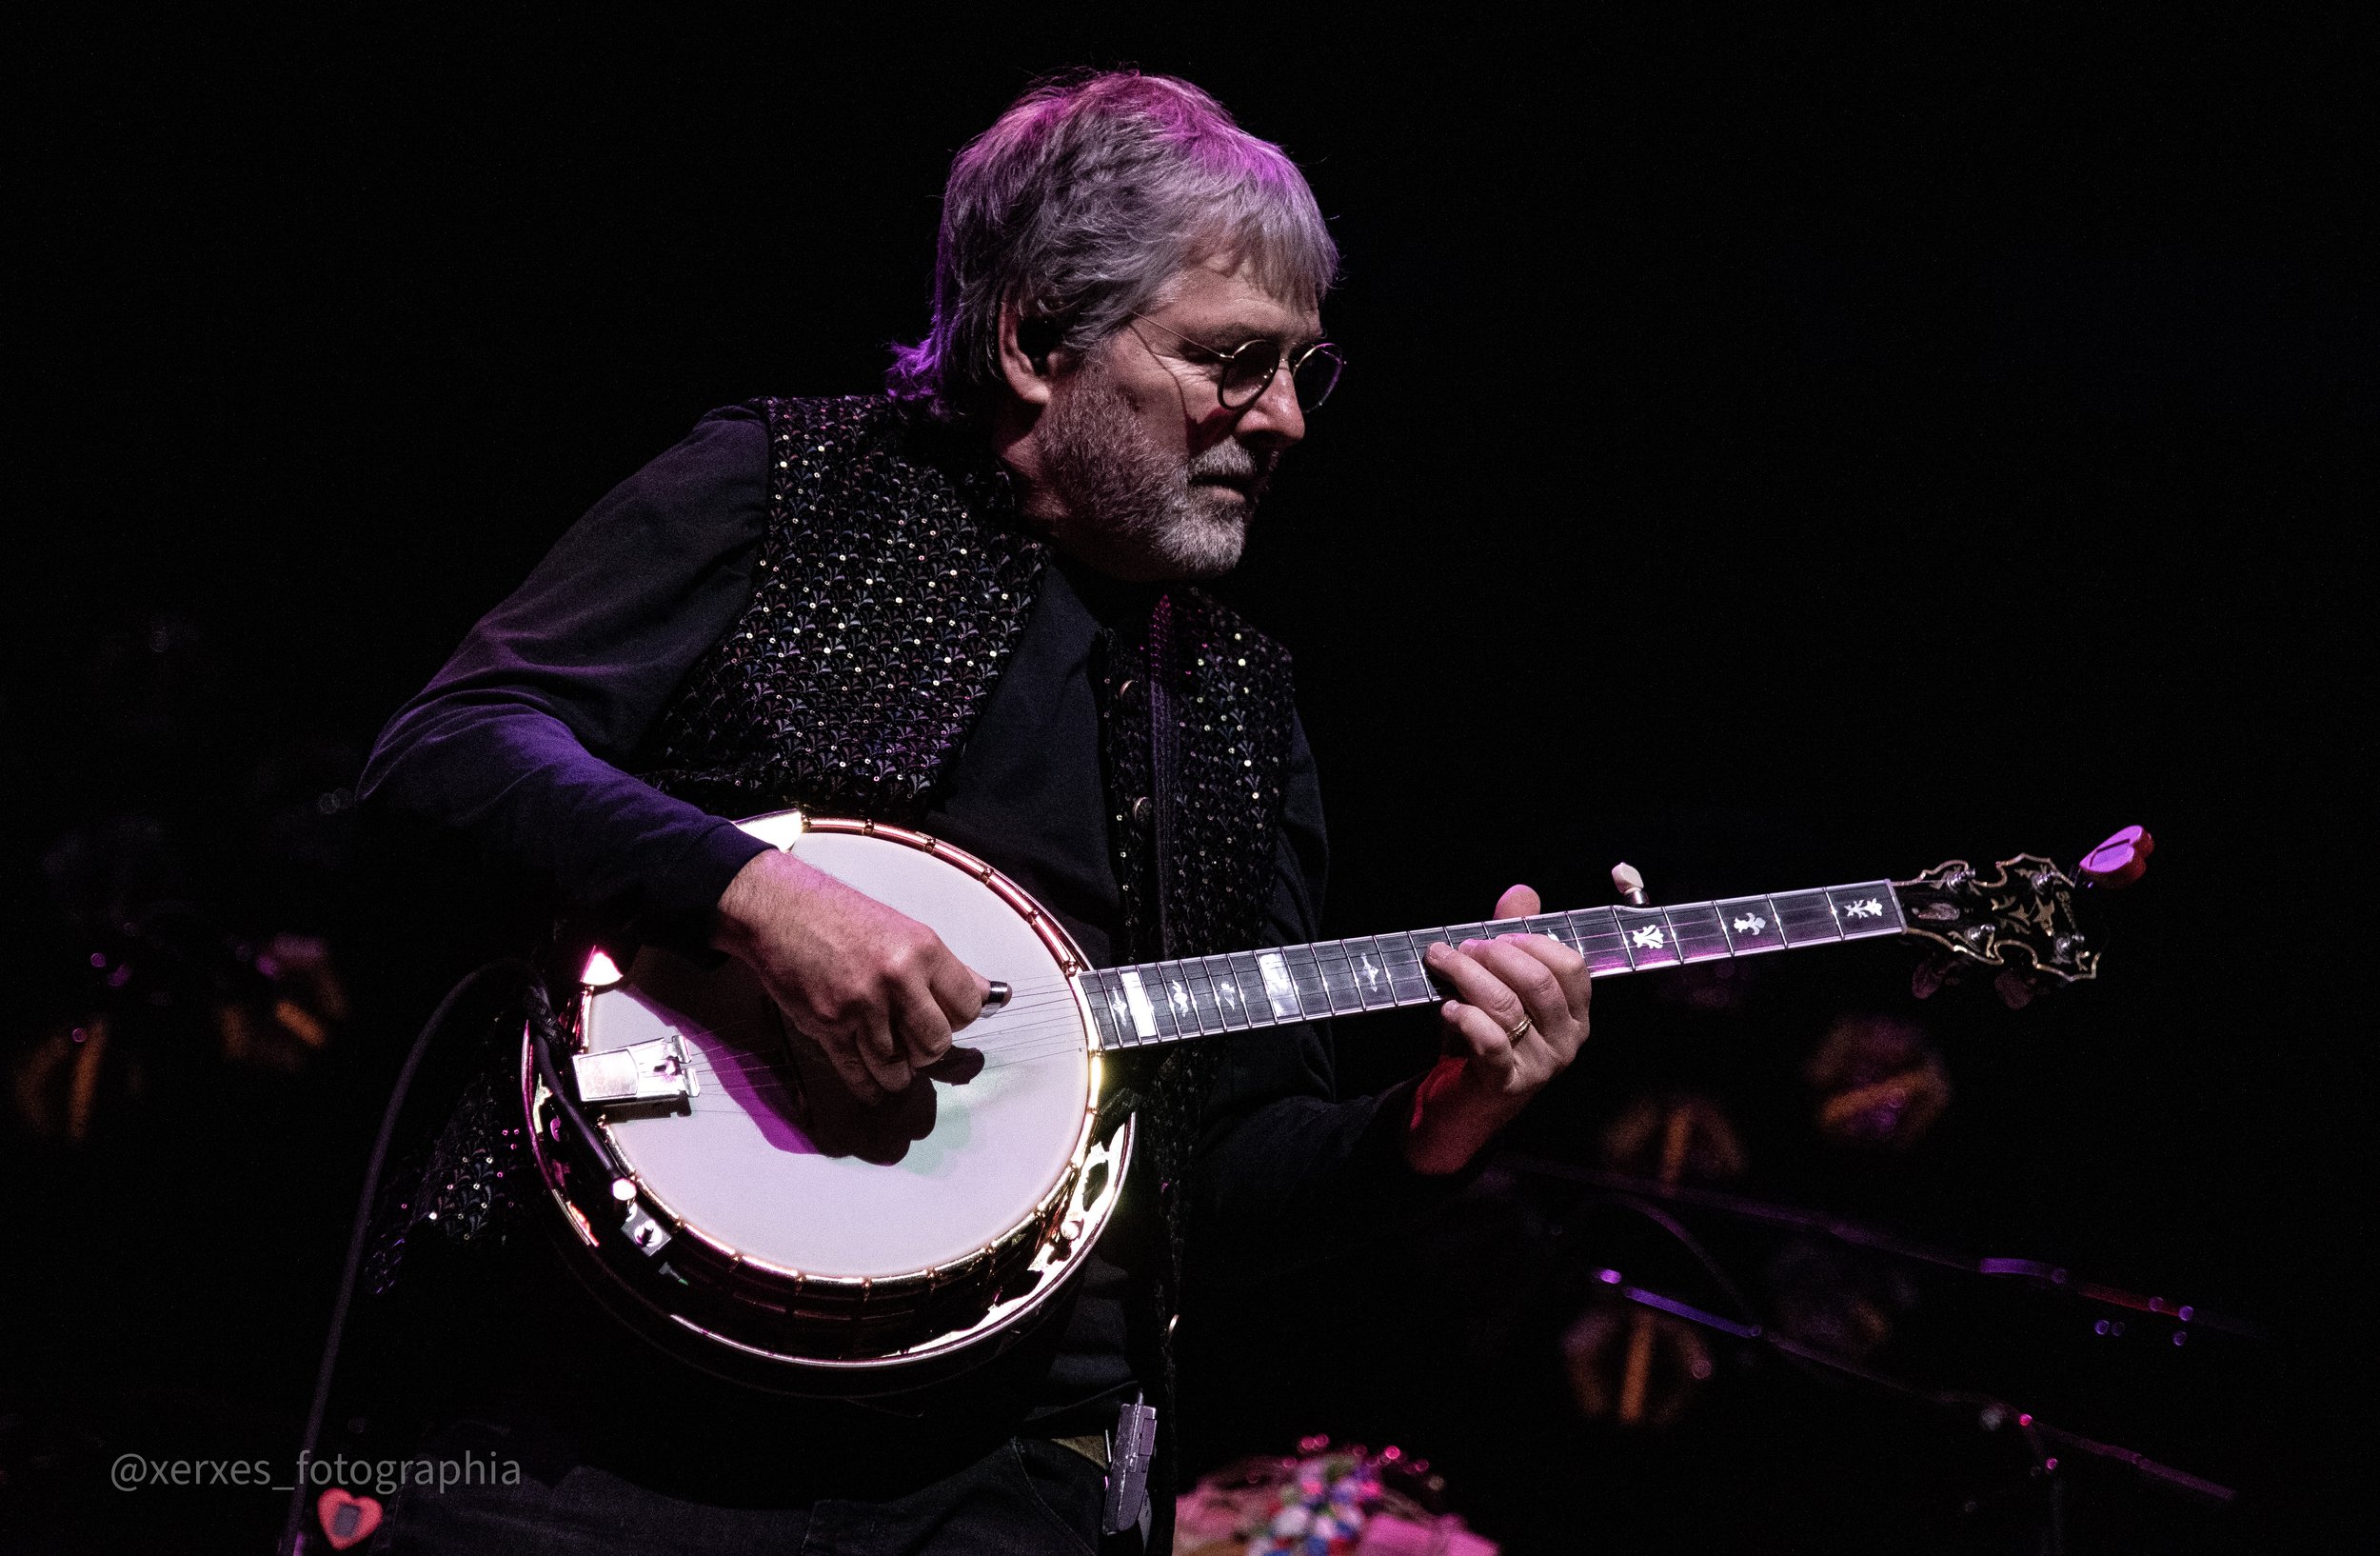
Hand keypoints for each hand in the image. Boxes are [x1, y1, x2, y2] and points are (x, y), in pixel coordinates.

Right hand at [711, 848, 988, 1103]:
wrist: (781, 910)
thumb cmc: (842, 916)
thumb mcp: (905, 930)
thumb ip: (947, 968)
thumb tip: (990, 995)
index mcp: (923, 951)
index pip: (967, 1007)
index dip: (960, 1019)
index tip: (949, 1020)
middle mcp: (896, 979)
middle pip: (936, 1043)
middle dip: (929, 1051)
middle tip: (918, 1045)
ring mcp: (861, 1006)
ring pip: (898, 1067)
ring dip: (899, 1074)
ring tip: (897, 1069)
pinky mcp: (828, 1025)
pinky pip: (857, 1072)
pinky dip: (868, 1086)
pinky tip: (874, 1088)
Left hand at [1404, 883, 1591, 1174]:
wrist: (1461, 1103)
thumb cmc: (1485, 1037)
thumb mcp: (1500, 984)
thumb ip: (1513, 940)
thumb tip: (1522, 892)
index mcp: (1575, 1012)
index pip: (1570, 965)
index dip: (1530, 941)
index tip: (1493, 935)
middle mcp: (1568, 1040)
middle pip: (1537, 982)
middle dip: (1494, 955)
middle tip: (1461, 948)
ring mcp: (1541, 1065)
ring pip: (1508, 1007)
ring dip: (1469, 978)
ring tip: (1442, 963)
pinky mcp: (1508, 1085)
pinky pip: (1491, 1043)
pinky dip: (1466, 1019)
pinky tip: (1448, 1008)